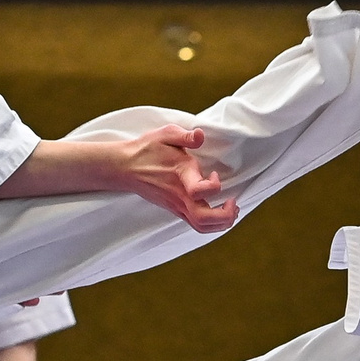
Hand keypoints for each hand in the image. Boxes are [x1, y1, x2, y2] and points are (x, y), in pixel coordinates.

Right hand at [107, 126, 232, 232]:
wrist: (125, 167)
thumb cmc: (147, 149)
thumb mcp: (165, 134)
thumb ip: (185, 135)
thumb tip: (200, 135)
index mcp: (180, 175)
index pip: (199, 191)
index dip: (215, 185)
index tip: (215, 173)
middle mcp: (179, 196)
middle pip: (203, 219)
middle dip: (225, 216)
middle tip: (234, 202)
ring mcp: (176, 206)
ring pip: (201, 226)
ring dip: (221, 223)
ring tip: (230, 209)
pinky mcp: (175, 210)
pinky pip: (196, 224)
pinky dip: (212, 223)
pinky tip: (218, 210)